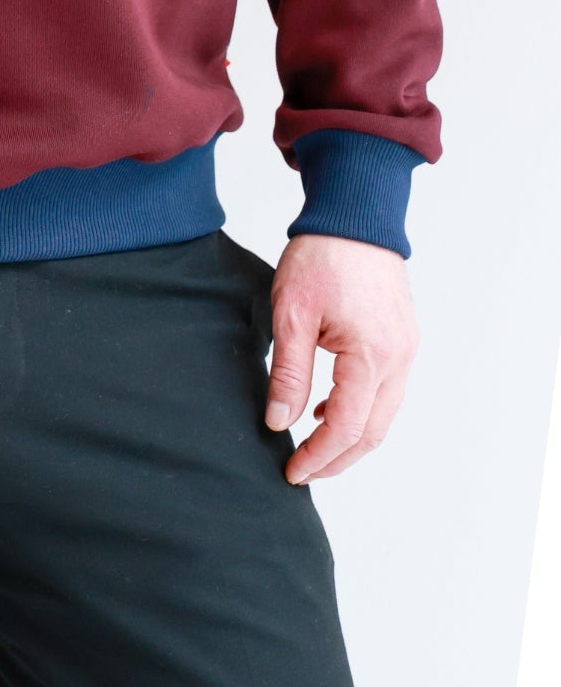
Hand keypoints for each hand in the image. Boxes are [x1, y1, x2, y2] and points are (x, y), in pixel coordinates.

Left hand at [262, 233, 419, 485]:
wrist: (354, 214)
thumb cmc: (321, 256)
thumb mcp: (291, 314)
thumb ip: (288, 373)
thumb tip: (279, 422)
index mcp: (371, 356)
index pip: (347, 428)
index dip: (319, 457)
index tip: (291, 472)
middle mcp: (398, 359)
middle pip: (372, 431)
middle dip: (337, 458)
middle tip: (303, 471)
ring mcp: (406, 349)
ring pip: (383, 414)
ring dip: (351, 436)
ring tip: (313, 446)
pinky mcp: (402, 338)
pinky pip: (387, 389)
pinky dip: (361, 408)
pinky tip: (330, 406)